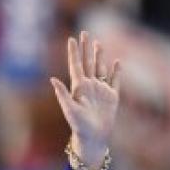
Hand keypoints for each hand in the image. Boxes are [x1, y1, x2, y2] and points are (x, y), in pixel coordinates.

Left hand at [50, 31, 121, 168]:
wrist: (94, 138)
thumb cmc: (79, 126)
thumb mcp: (69, 109)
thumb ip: (62, 93)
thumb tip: (52, 79)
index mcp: (78, 87)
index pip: (76, 65)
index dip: (74, 52)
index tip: (72, 38)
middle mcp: (89, 86)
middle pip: (88, 62)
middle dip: (86, 47)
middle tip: (84, 32)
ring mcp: (101, 90)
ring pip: (100, 68)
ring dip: (99, 56)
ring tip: (97, 43)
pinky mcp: (112, 97)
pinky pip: (115, 81)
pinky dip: (116, 71)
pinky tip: (116, 62)